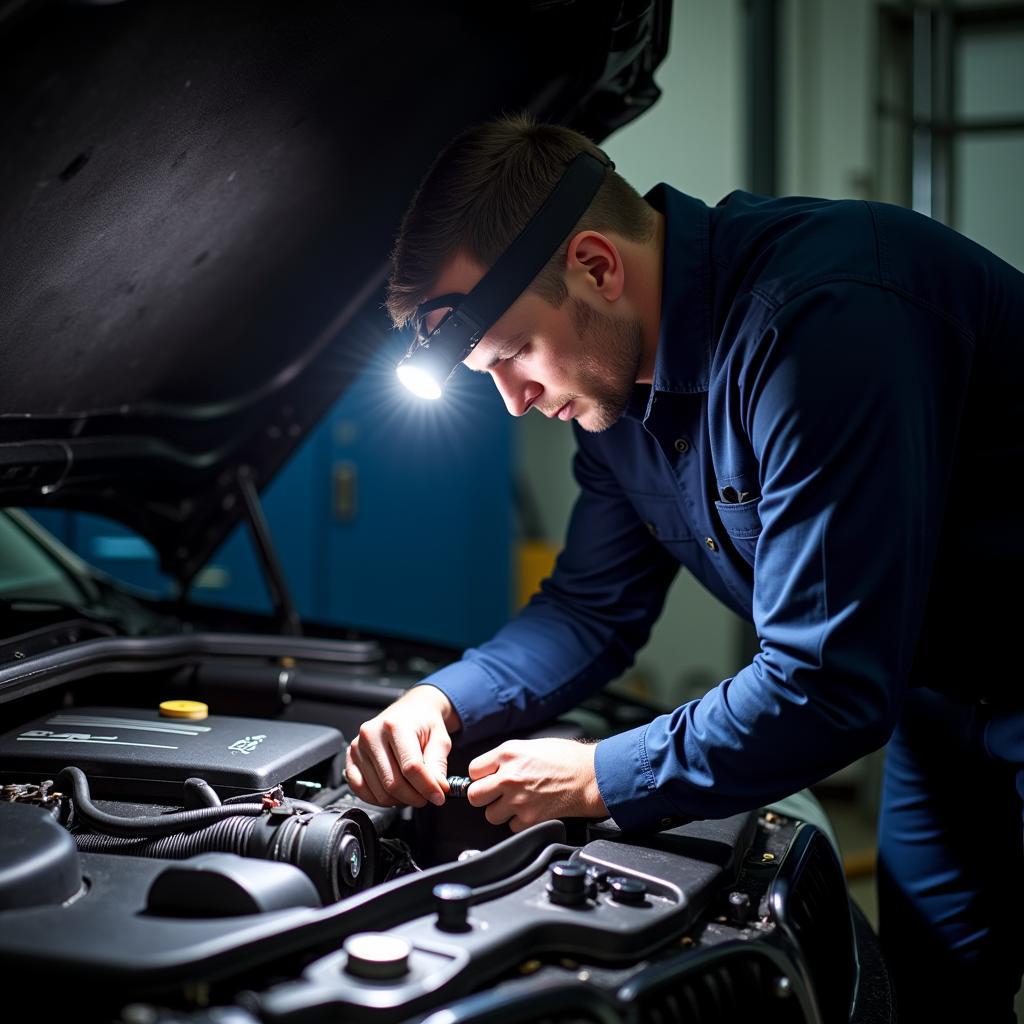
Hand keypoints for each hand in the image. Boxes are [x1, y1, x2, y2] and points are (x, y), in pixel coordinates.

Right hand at [345, 685, 460, 807]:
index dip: (427, 787)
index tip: (439, 796)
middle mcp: (372, 735)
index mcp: (395, 725)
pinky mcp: (350, 758)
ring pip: (379, 791)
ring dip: (399, 800)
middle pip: (393, 783)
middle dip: (414, 797)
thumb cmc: (423, 723)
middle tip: (427, 796)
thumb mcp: (440, 739)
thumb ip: (438, 764)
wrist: (411, 710)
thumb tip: (437, 789)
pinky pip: (360, 790)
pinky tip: (393, 793)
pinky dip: (379, 799)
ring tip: (412, 791)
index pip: (410, 767)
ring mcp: (358, 747)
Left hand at [466, 737, 607, 832]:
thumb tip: (490, 770)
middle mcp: (509, 777)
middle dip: (483, 796)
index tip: (487, 778)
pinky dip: (519, 822)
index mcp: (508, 754)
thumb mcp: (530, 746)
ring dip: (501, 811)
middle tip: (496, 794)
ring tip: (517, 802)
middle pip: (474, 796)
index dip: (480, 776)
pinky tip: (531, 810)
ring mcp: (518, 800)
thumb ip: (507, 758)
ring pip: (490, 815)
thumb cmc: (566, 758)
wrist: (591, 776)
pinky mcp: (529, 819)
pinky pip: (511, 826)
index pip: (473, 770)